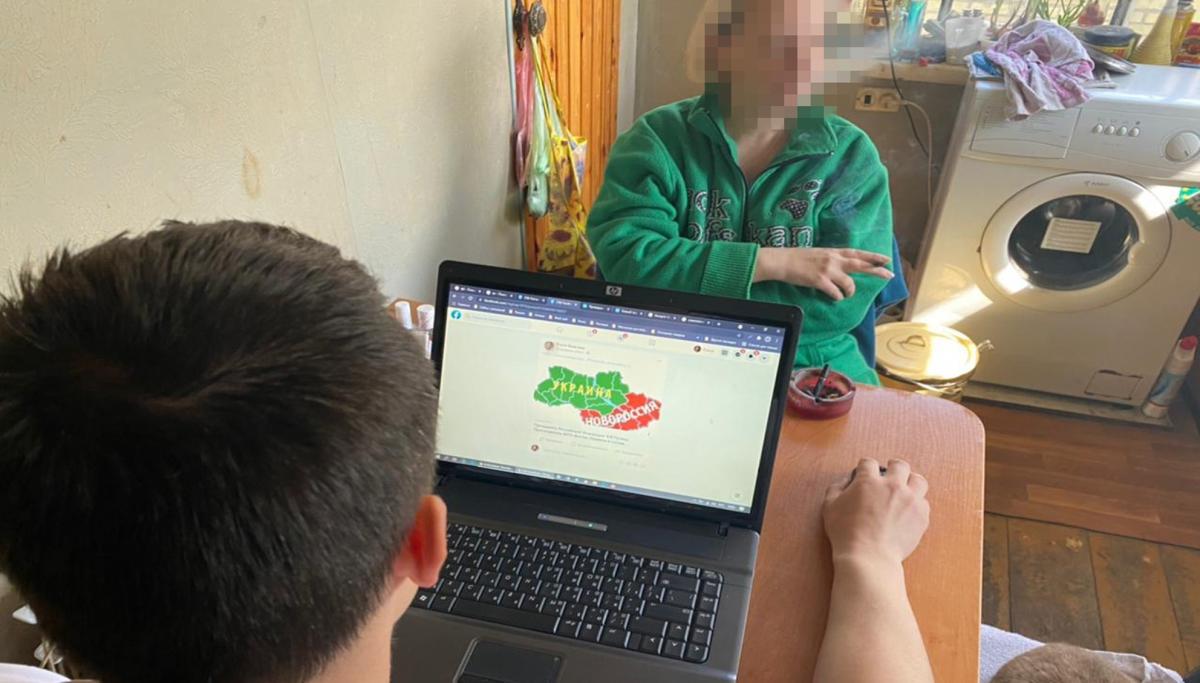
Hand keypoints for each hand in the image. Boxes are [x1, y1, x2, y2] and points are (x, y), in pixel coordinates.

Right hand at [754, 248, 892, 300]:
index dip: (873, 256)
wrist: (782, 261)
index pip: (857, 253)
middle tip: (890, 274)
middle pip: (861, 265)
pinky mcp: (820, 281)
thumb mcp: (818, 254)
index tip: (886, 259)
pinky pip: (836, 293)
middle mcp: (833, 259)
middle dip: (877, 270)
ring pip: (849, 284)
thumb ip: (832, 258)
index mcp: (833, 252)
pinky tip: (834, 297)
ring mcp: (827, 270)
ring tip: (846, 294)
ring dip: (850, 292)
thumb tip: (841, 266)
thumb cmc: (797, 258)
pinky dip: (837, 297)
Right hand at [823, 458, 929, 565]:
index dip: (865, 467)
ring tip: (905, 489)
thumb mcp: (830, 506)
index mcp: (868, 481)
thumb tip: (847, 479)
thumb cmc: (846, 533)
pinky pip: (924, 502)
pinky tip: (908, 510)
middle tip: (889, 475)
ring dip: (910, 482)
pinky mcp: (921, 516)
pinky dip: (917, 504)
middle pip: (900, 465)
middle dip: (893, 468)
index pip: (869, 462)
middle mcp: (892, 486)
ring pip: (918, 480)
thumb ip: (837, 487)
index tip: (864, 473)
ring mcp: (910, 500)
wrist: (869, 557)